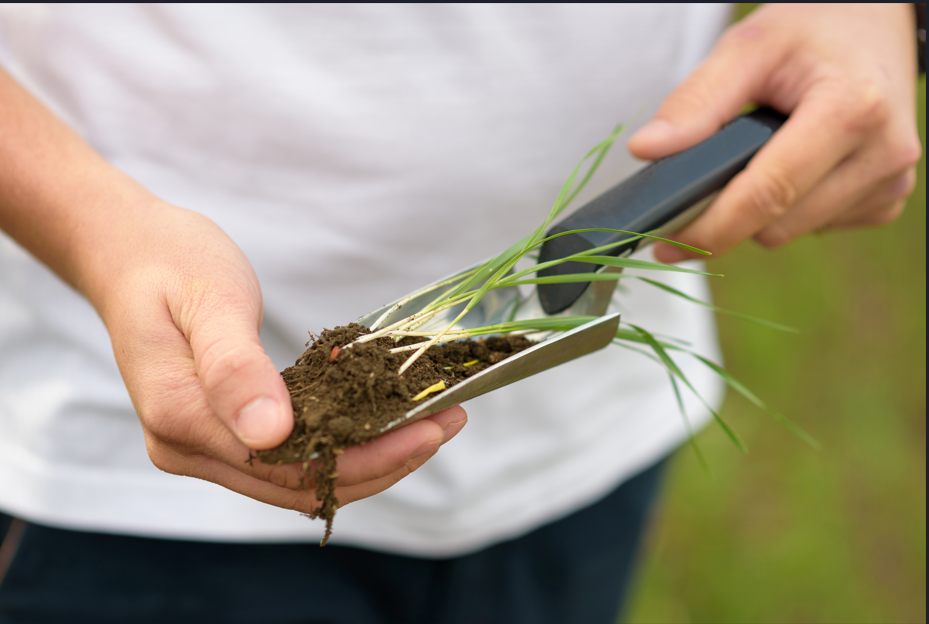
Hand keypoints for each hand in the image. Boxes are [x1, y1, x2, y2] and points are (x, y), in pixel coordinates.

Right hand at [100, 202, 466, 512]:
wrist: (128, 252)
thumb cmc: (169, 264)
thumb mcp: (208, 301)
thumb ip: (235, 367)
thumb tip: (270, 432)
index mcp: (183, 419)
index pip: (290, 467)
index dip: (367, 456)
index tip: (430, 427)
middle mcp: (188, 448)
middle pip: (299, 484)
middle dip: (382, 461)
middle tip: (447, 422)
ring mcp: (202, 444)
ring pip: (298, 477)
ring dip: (368, 456)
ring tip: (430, 421)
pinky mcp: (220, 430)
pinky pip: (288, 455)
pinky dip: (340, 443)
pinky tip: (382, 418)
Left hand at [628, 3, 921, 262]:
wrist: (874, 25)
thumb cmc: (811, 31)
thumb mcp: (748, 47)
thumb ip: (696, 100)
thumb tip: (647, 150)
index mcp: (852, 110)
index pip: (768, 194)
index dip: (708, 227)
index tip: (665, 242)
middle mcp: (882, 154)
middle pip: (775, 226)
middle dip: (726, 215)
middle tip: (699, 184)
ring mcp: (889, 183)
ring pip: (789, 233)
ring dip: (757, 211)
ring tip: (756, 156)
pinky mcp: (887, 200)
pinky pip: (813, 228)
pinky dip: (788, 208)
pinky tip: (792, 165)